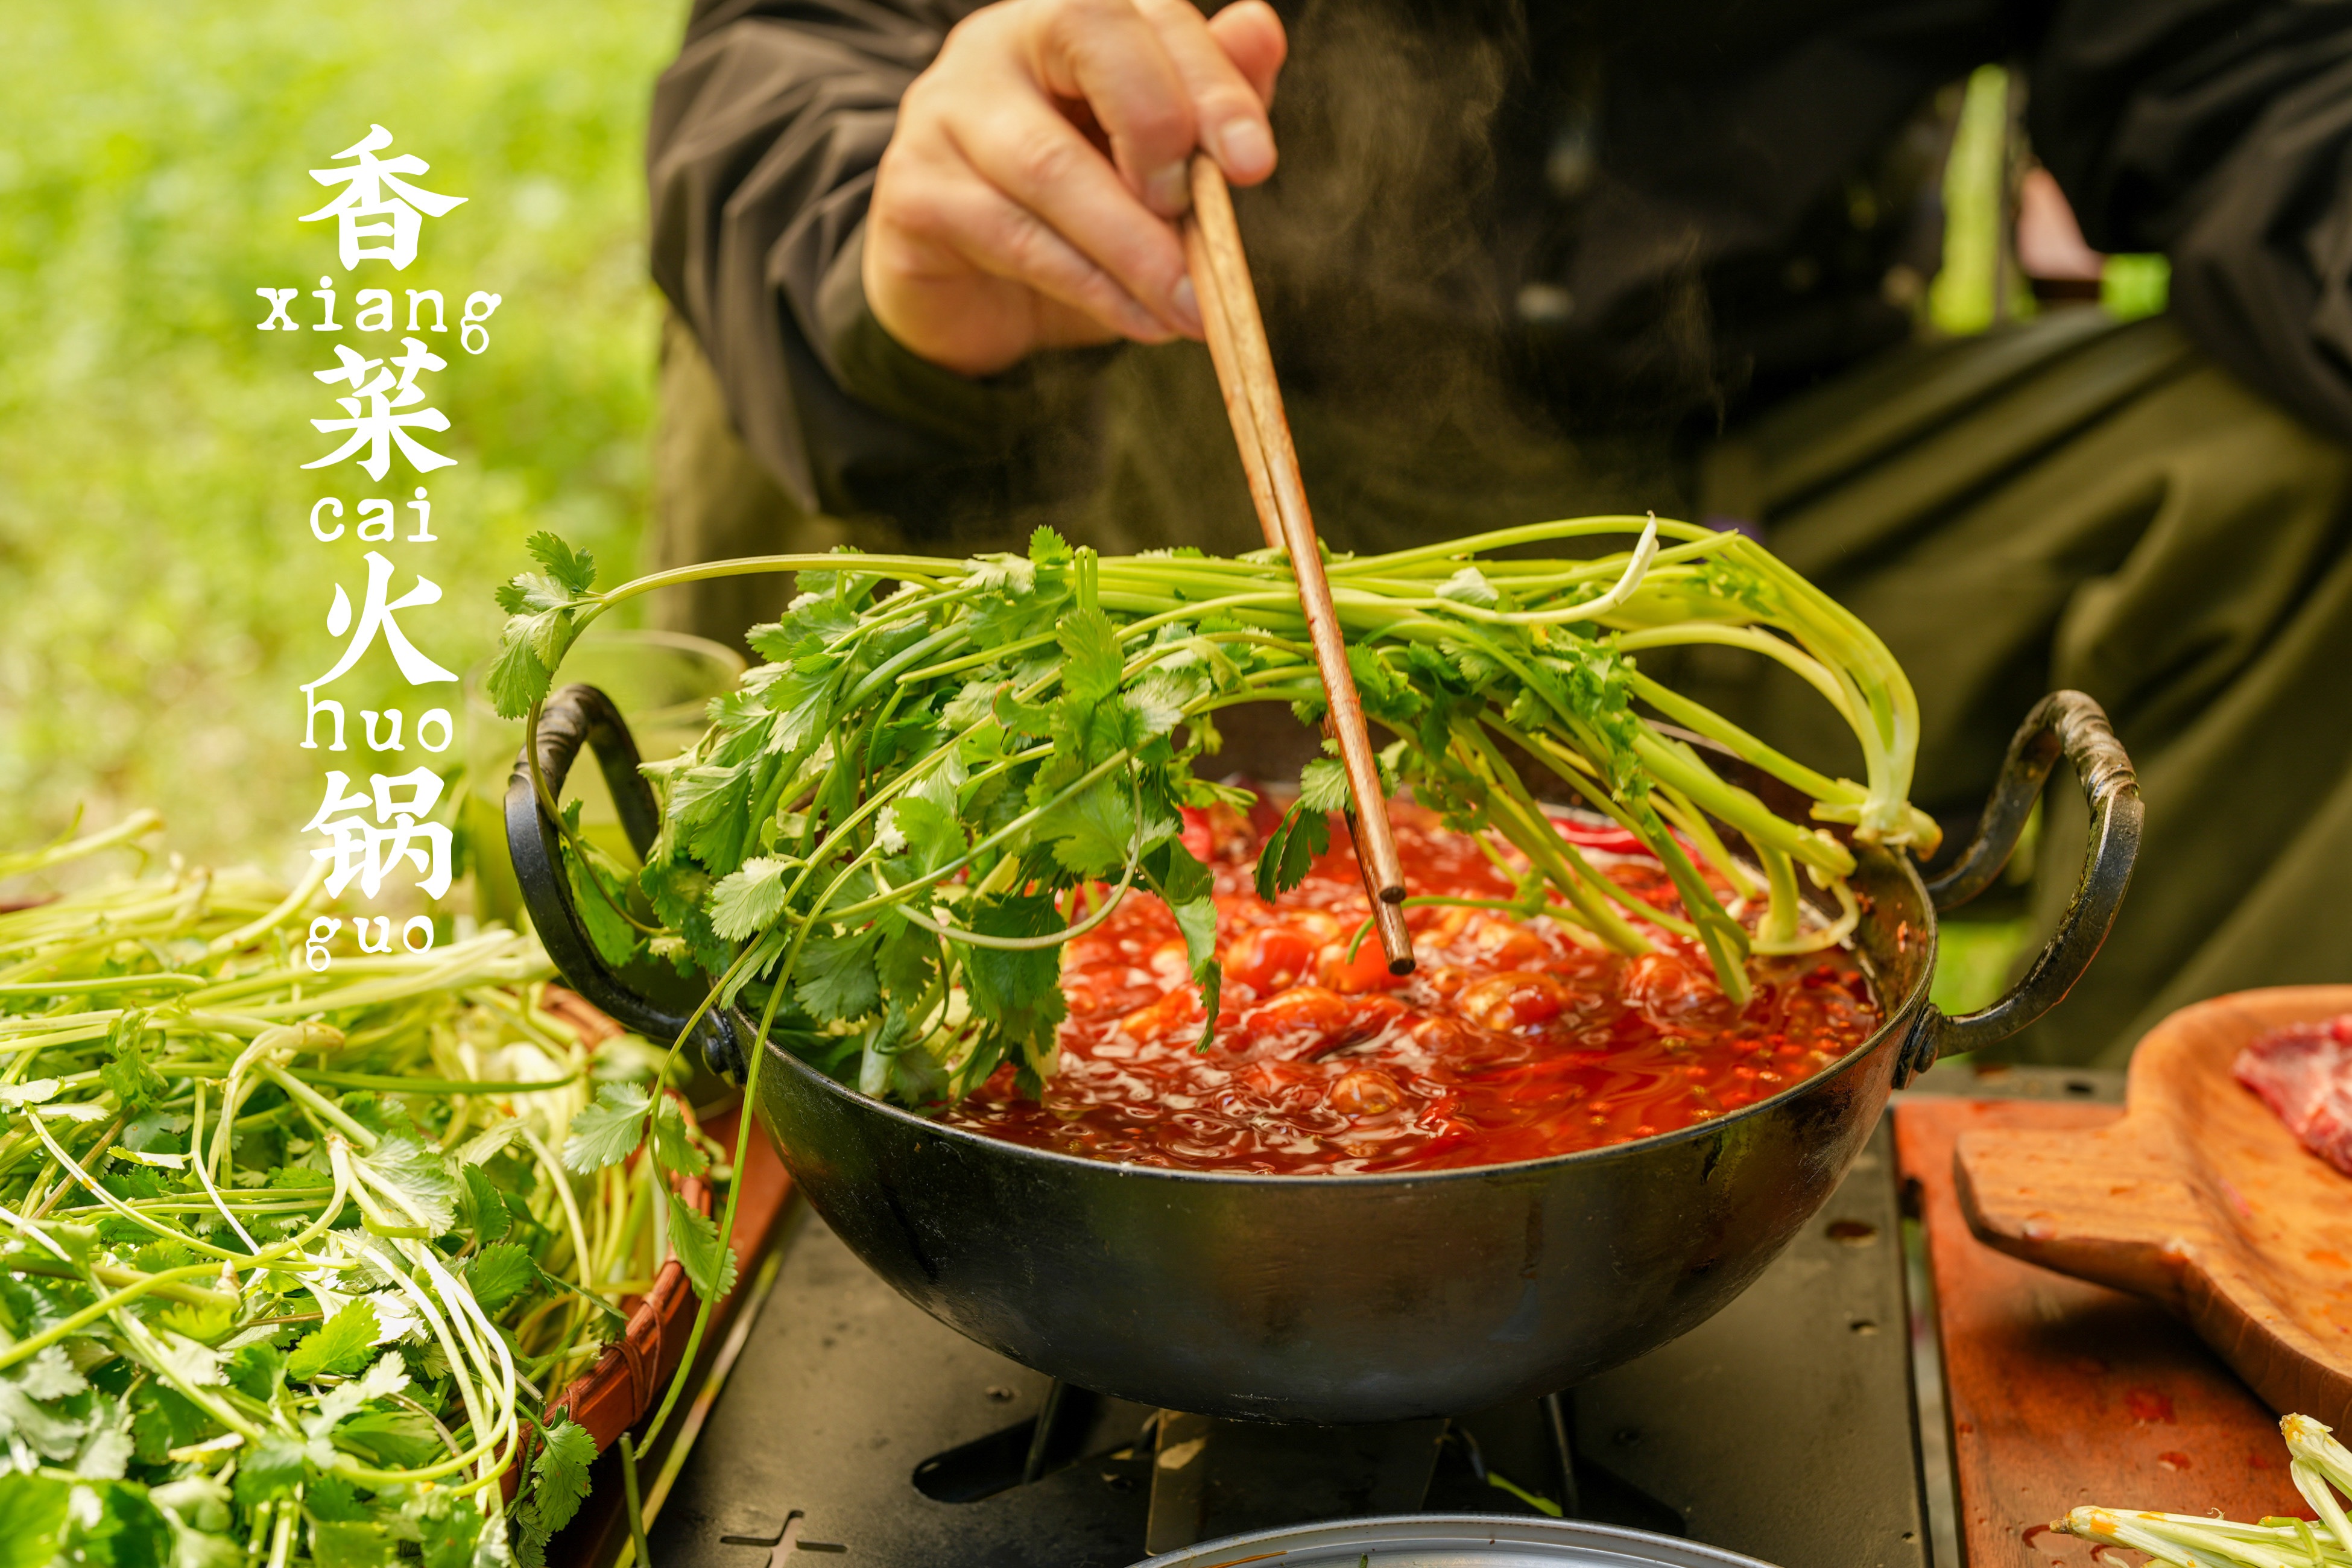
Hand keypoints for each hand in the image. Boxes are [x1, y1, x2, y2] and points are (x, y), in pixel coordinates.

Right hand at [864, 0, 1285, 377]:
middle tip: (1208, 222)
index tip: (1253, 165)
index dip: (1209, 80)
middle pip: (1089, 38)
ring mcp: (942, 111)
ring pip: (1050, 164)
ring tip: (1192, 305)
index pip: (1144, 13)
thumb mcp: (1154, 170)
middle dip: (1162, 128)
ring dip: (1136, 245)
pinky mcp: (912, 192)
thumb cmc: (1079, 222)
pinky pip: (1014, 237)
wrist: (977, 303)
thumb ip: (1202, 106)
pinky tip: (1141, 322)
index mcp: (1067, 18)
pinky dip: (1092, 286)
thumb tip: (1261, 33)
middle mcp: (997, 42)